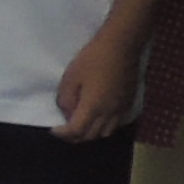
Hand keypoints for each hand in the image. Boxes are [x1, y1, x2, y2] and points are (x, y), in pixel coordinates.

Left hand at [58, 27, 145, 141]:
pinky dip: (104, 127)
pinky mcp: (129, 103)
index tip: (54, 130)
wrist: (122, 46)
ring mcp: (122, 109)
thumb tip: (67, 114)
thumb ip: (66, 100)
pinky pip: (117, 124)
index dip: (62, 134)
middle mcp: (109, 113)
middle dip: (75, 137)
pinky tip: (97, 119)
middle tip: (64, 130)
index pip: (76, 131)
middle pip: (91, 136)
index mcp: (93, 107)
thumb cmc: (93, 59)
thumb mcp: (70, 78)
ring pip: (106, 133)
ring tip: (80, 125)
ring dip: (91, 134)